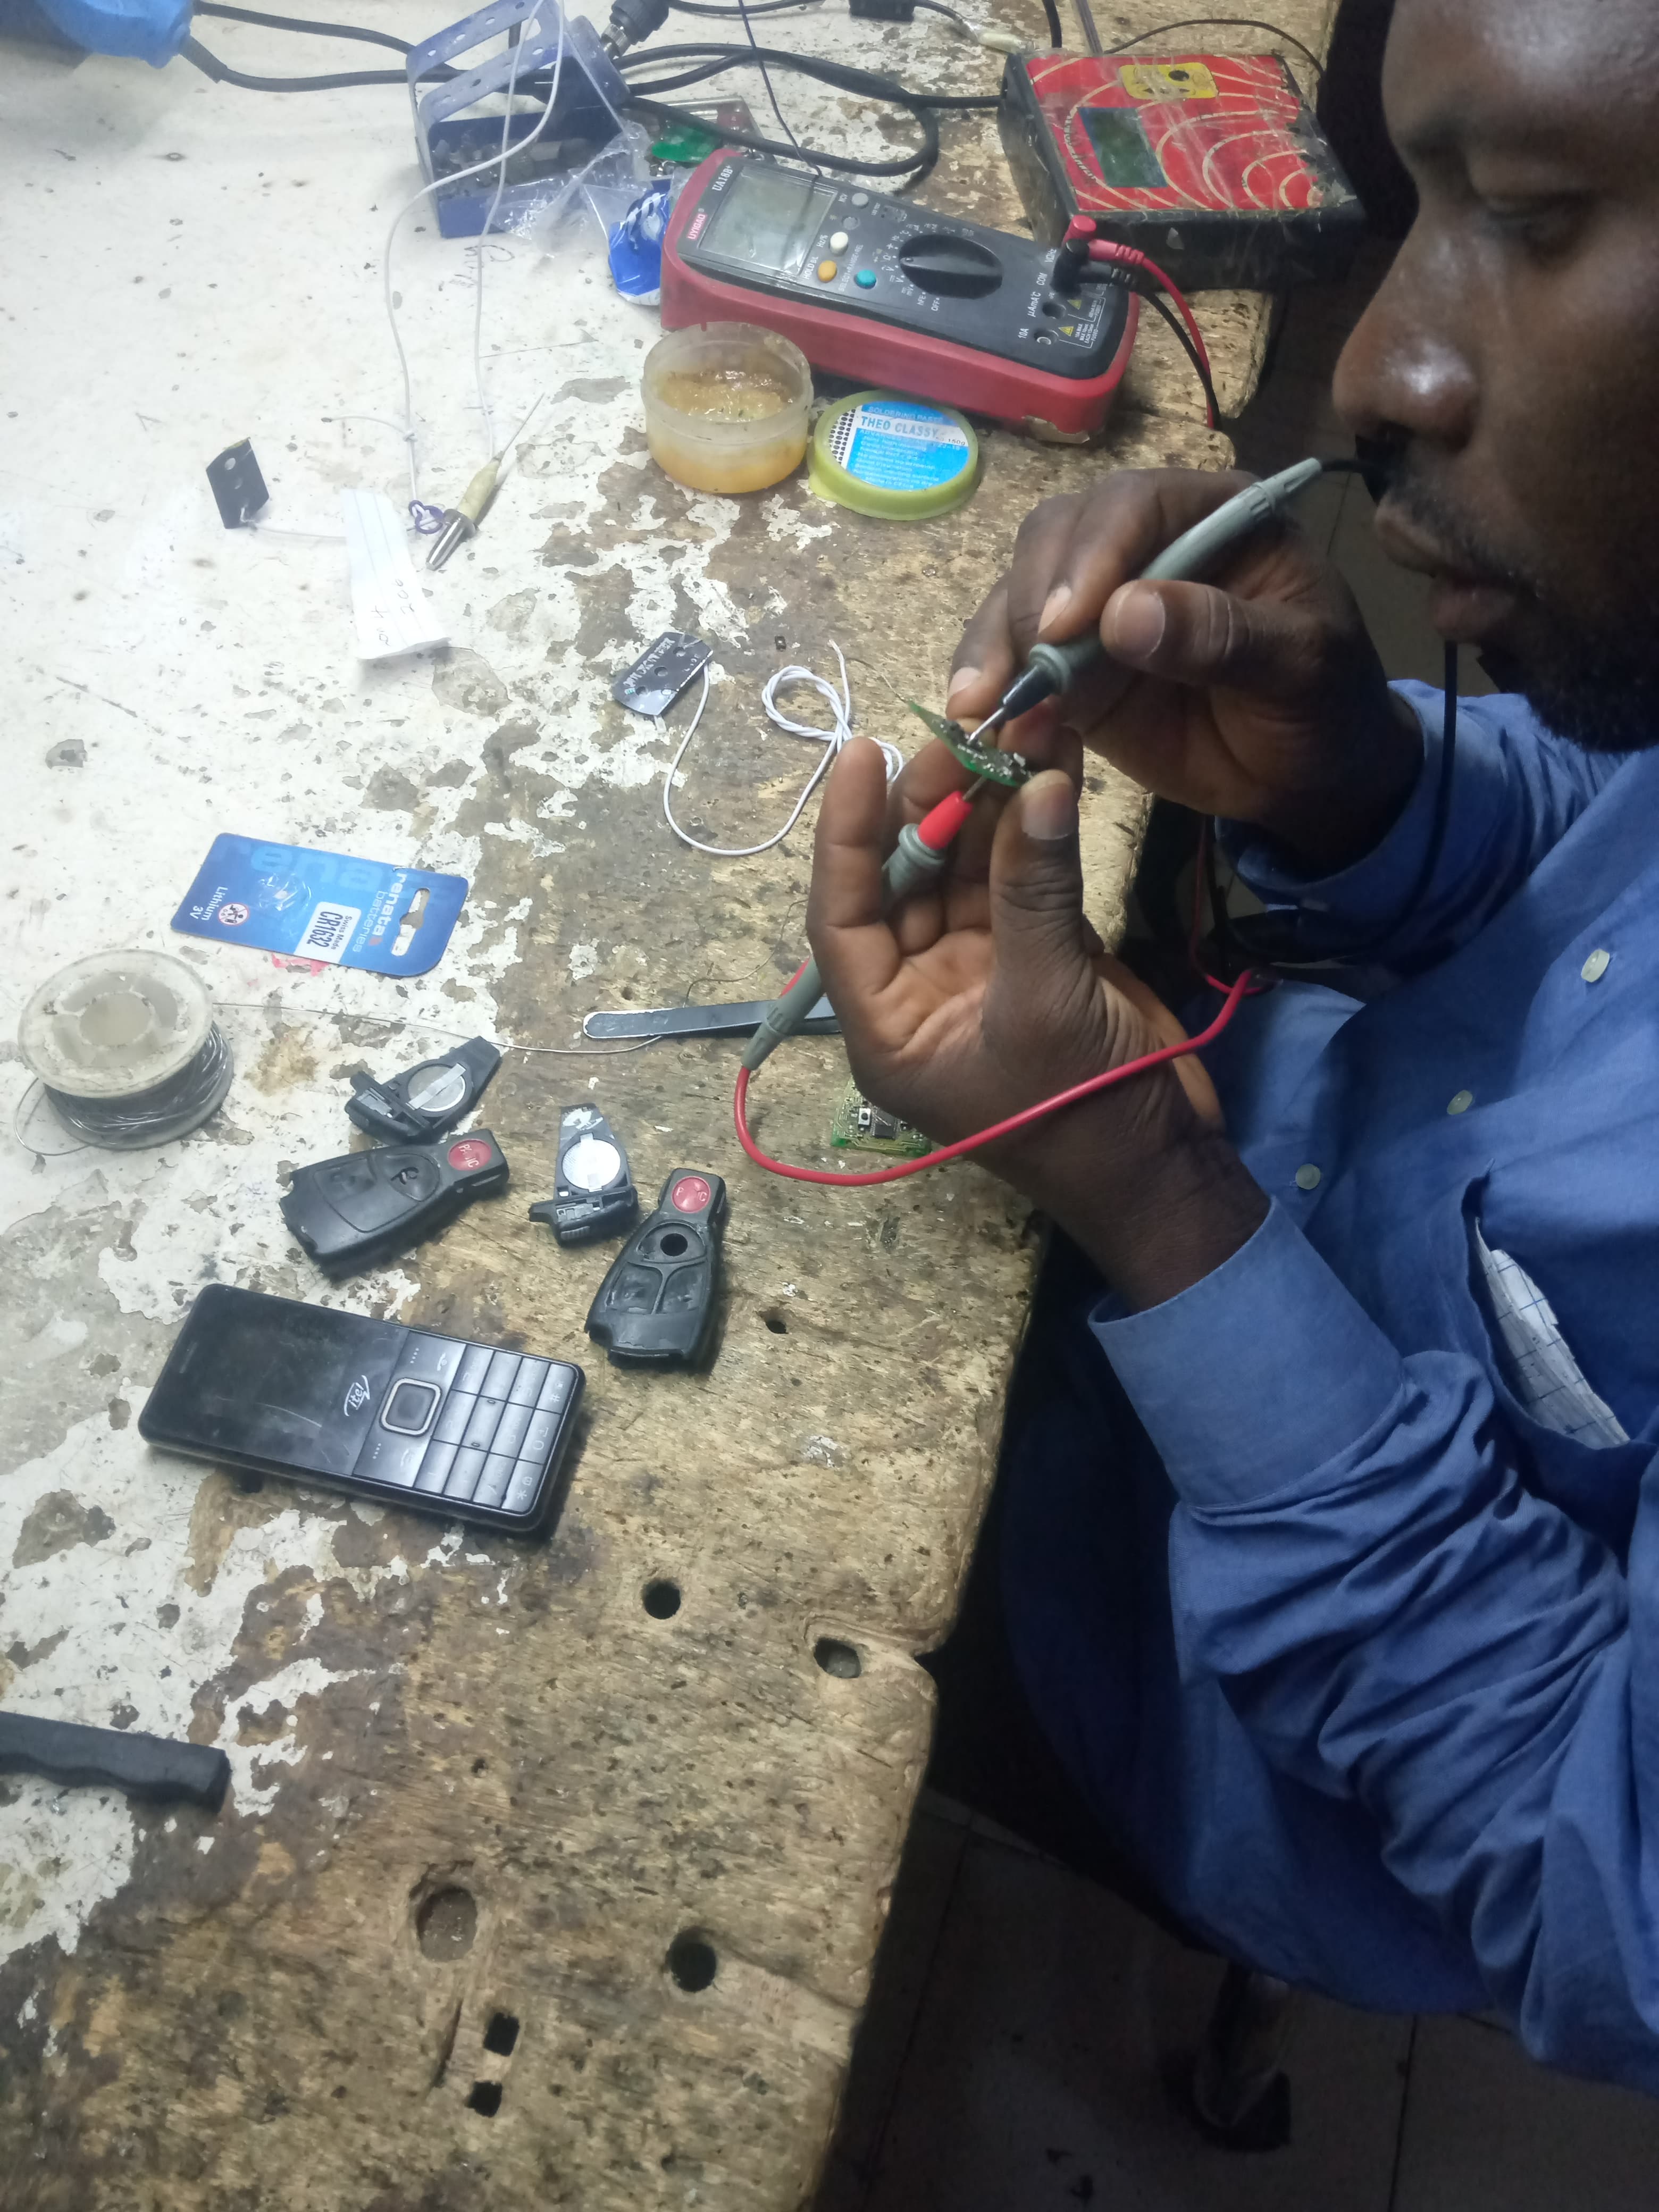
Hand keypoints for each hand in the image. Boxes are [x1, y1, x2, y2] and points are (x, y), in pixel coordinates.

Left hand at [806, 738, 1267, 1307]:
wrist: (1166, 1170)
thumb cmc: (1081, 1116)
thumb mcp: (1045, 1004)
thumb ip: (1036, 893)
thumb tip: (1036, 782)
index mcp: (888, 1025)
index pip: (842, 915)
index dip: (846, 833)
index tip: (860, 753)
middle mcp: (920, 991)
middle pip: (904, 878)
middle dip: (930, 804)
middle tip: (962, 732)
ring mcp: (981, 968)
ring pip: (966, 868)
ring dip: (987, 803)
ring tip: (1011, 729)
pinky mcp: (1039, 953)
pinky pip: (1024, 877)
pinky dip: (1035, 826)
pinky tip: (1051, 763)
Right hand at [945, 468, 1421, 872]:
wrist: (1306, 778)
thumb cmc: (1323, 705)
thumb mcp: (1300, 668)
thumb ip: (1223, 636)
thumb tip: (1124, 615)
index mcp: (1216, 516)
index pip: (1136, 504)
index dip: (1093, 554)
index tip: (1067, 622)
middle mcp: (1146, 543)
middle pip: (1059, 535)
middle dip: (1031, 595)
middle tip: (1026, 664)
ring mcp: (1100, 601)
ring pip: (1021, 591)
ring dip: (995, 642)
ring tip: (982, 702)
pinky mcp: (1072, 661)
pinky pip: (1015, 657)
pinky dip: (993, 684)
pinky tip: (981, 719)